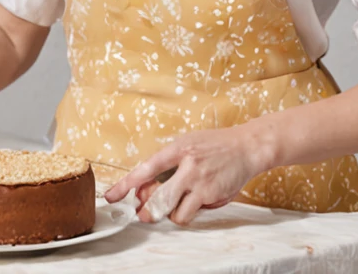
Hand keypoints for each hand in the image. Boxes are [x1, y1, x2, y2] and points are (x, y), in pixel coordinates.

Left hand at [103, 125, 272, 224]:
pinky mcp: (213, 196)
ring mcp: (201, 183)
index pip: (145, 169)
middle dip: (146, 212)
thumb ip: (167, 162)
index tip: (111, 197)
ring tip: (176, 203)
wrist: (246, 147)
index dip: (125, 185)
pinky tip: (196, 200)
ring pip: (176, 212)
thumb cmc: (213, 145)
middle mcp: (188, 166)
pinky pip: (194, 213)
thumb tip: (145, 186)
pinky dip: (190, 211)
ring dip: (171, 213)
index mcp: (177, 149)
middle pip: (159, 199)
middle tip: (142, 215)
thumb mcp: (186, 144)